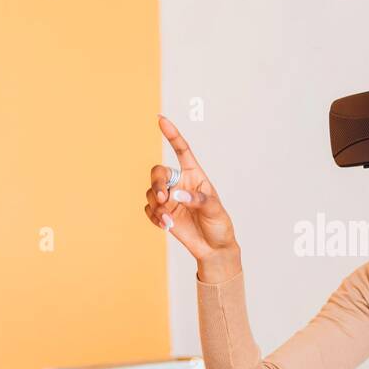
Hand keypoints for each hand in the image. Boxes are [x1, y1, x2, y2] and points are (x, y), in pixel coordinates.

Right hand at [144, 115, 240, 280]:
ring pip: (150, 192)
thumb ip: (197, 200)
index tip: (161, 119)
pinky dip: (154, 217)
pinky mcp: (162, 213)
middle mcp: (179, 183)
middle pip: (158, 172)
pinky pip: (148, 209)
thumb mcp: (214, 210)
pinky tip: (165, 226)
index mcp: (194, 175)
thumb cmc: (219, 225)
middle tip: (162, 198)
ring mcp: (169, 198)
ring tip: (168, 220)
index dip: (172, 135)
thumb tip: (176, 194)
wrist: (213, 248)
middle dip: (156, 184)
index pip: (182, 151)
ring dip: (156, 206)